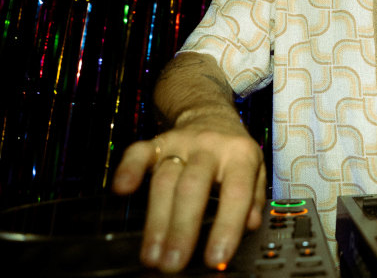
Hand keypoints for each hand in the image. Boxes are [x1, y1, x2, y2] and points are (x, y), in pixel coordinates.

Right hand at [112, 115, 265, 272]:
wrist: (212, 114)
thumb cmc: (234, 150)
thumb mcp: (255, 170)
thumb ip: (254, 198)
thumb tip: (250, 224)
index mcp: (240, 155)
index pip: (236, 193)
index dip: (226, 227)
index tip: (216, 258)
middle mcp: (210, 147)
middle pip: (194, 187)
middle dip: (183, 228)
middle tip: (174, 262)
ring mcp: (181, 143)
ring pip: (165, 179)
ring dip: (157, 220)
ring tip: (152, 254)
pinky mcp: (157, 141)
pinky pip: (139, 153)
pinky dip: (128, 170)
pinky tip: (121, 191)